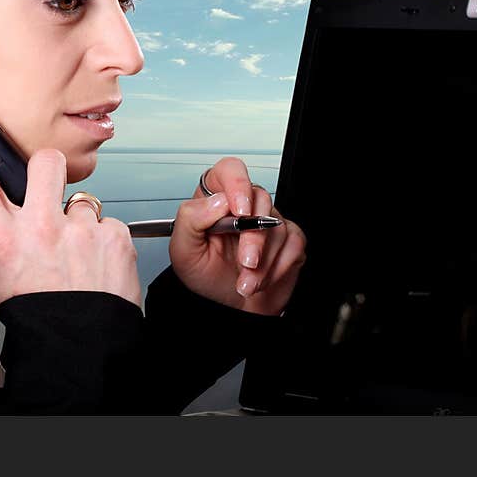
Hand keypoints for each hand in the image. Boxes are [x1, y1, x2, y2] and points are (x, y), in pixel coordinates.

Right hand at [0, 104, 140, 310]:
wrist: (80, 348)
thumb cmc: (34, 313)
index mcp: (3, 239)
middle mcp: (40, 228)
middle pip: (43, 162)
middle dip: (47, 169)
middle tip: (48, 197)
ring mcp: (80, 231)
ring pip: (79, 199)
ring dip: (78, 223)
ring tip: (76, 256)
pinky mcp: (114, 236)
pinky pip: (107, 222)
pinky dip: (103, 241)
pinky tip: (95, 265)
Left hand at [168, 157, 305, 314]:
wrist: (228, 305)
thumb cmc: (205, 275)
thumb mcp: (183, 251)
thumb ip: (190, 219)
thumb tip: (217, 201)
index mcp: (214, 199)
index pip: (230, 170)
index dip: (238, 184)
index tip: (239, 211)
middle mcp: (243, 205)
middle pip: (259, 199)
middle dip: (253, 238)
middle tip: (245, 262)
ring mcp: (268, 219)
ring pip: (277, 227)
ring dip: (263, 262)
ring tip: (246, 281)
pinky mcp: (289, 238)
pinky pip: (293, 245)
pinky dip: (277, 269)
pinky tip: (260, 280)